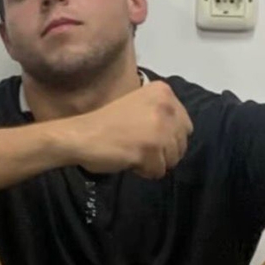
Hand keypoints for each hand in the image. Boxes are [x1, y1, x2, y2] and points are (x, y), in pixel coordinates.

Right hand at [66, 81, 192, 179]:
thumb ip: (160, 113)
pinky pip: (158, 171)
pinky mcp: (150, 150)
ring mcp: (159, 130)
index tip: (146, 138)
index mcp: (163, 92)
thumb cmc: (104, 123)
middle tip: (139, 149)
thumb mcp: (138, 105)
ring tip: (132, 154)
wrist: (80, 136)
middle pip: (181, 143)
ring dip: (154, 163)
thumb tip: (177, 136)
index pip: (185, 126)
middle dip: (163, 152)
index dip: (168, 138)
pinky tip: (129, 161)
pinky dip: (144, 172)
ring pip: (172, 159)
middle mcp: (166, 107)